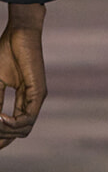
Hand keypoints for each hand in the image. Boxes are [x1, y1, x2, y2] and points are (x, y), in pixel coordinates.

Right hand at [0, 6, 48, 149]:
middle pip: (20, 131)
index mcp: (24, 98)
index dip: (3, 138)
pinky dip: (13, 122)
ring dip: (6, 130)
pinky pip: (29, 117)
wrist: (19, 33)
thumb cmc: (7, 52)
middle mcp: (33, 101)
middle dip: (3, 136)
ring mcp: (37, 97)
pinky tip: (0, 118)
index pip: (16, 126)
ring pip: (25, 127)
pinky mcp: (39, 92)